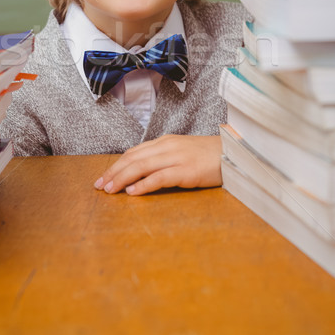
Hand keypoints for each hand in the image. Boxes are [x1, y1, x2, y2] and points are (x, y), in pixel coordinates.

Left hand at [94, 134, 222, 195]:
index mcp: (165, 142)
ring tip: (110, 190)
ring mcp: (177, 157)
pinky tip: (133, 193)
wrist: (235, 153)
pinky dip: (144, 185)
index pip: (134, 152)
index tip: (104, 176)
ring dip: (122, 178)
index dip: (117, 164)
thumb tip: (143, 173)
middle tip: (100, 185)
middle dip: (114, 172)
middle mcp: (167, 146)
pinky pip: (160, 177)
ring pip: (141, 166)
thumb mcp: (182, 152)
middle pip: (133, 158)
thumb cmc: (209, 156)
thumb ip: (164, 158)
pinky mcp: (186, 171)